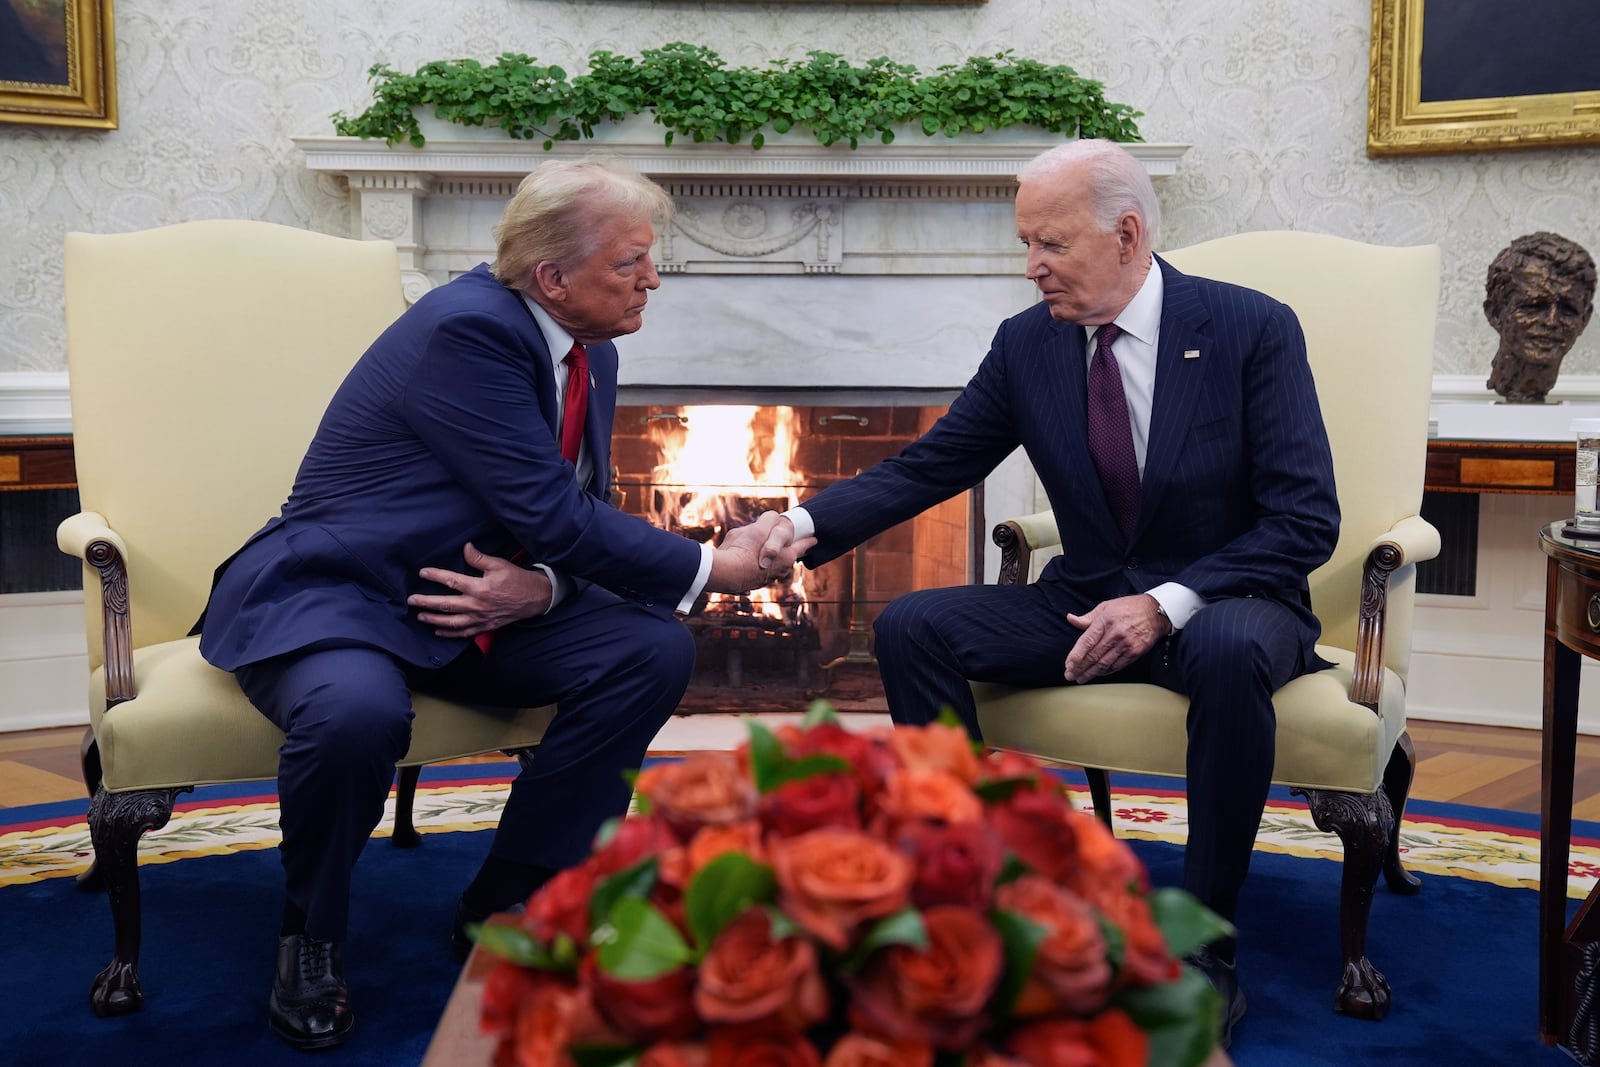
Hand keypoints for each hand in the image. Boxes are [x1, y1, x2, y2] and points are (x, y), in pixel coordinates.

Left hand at [409, 542, 552, 637]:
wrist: (535, 598)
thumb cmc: (517, 579)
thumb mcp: (499, 564)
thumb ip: (479, 558)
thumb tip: (466, 548)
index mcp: (479, 587)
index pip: (451, 581)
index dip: (435, 576)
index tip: (422, 573)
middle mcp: (477, 605)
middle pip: (445, 605)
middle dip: (426, 602)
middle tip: (411, 600)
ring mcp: (480, 618)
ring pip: (451, 622)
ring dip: (434, 620)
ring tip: (420, 617)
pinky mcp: (485, 626)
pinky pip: (464, 633)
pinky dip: (450, 634)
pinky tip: (438, 632)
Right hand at [706, 512, 815, 593]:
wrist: (723, 574)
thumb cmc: (743, 550)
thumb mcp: (757, 528)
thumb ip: (769, 520)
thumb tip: (773, 518)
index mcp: (786, 557)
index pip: (802, 546)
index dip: (808, 541)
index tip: (814, 539)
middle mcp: (779, 571)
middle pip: (787, 558)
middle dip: (788, 551)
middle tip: (789, 546)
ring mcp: (764, 580)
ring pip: (772, 566)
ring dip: (769, 559)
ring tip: (762, 551)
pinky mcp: (749, 584)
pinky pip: (755, 573)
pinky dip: (753, 566)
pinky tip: (743, 562)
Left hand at [1062, 593, 1169, 682]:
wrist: (1155, 613)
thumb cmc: (1128, 608)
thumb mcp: (1106, 606)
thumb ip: (1088, 617)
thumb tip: (1070, 619)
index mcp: (1105, 621)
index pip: (1087, 641)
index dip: (1076, 655)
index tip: (1068, 665)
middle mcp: (1116, 634)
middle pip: (1094, 655)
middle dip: (1079, 668)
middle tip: (1070, 675)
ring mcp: (1126, 644)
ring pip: (1104, 663)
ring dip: (1090, 673)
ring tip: (1080, 678)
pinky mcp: (1135, 652)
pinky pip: (1117, 665)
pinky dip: (1105, 672)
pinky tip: (1097, 674)